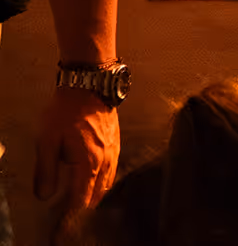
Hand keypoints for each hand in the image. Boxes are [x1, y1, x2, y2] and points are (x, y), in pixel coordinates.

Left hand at [35, 88, 117, 224]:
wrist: (90, 86)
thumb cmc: (66, 112)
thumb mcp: (47, 141)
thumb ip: (45, 171)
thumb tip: (44, 196)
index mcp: (89, 163)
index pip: (81, 199)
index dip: (71, 216)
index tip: (63, 228)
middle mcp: (106, 161)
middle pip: (97, 195)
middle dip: (84, 209)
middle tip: (71, 219)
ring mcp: (114, 152)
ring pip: (107, 184)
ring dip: (94, 196)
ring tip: (81, 205)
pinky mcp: (116, 143)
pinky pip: (112, 171)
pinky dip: (102, 183)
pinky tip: (93, 182)